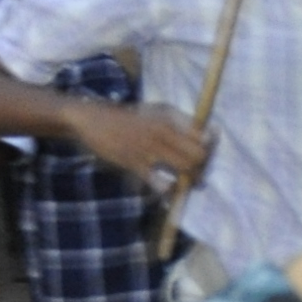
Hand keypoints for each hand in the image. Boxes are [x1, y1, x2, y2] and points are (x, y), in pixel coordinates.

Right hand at [64, 99, 204, 186]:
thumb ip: (178, 121)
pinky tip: (167, 190)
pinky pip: (160, 184)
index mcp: (170, 117)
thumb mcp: (155, 111)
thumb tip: (206, 134)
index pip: (204, 135)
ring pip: (184, 169)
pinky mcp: (136, 164)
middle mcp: (164, 131)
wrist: (92, 119)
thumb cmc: (126, 117)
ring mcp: (150, 148)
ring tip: (187, 184)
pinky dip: (167, 190)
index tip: (207, 156)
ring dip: (189, 180)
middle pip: (199, 155)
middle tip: (198, 174)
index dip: (210, 149)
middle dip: (201, 167)